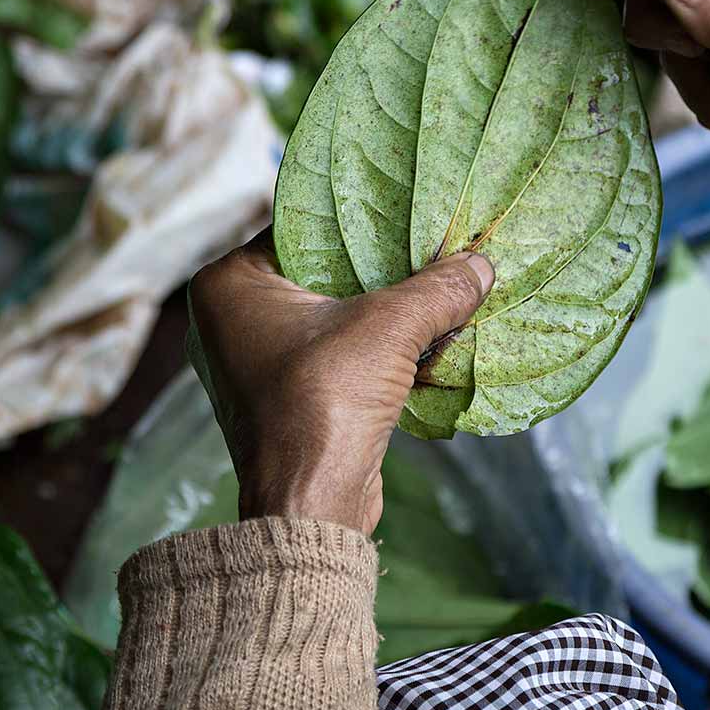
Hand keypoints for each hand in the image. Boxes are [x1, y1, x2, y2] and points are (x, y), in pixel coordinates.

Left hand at [186, 232, 493, 533]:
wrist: (310, 507)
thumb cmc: (324, 404)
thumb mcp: (386, 330)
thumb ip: (435, 290)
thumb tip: (481, 264)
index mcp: (228, 283)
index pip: (302, 225)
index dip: (359, 214)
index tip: (411, 202)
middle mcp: (232, 315)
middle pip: (322, 268)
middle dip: (380, 261)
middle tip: (434, 236)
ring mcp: (258, 357)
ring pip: (335, 310)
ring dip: (385, 305)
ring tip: (440, 276)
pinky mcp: (289, 392)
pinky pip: (339, 348)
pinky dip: (378, 342)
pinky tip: (428, 328)